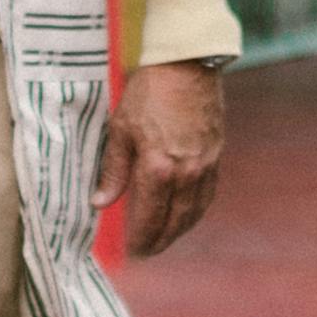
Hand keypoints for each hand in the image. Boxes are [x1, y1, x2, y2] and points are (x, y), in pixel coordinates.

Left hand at [100, 60, 229, 258]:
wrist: (188, 64)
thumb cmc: (149, 91)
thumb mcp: (120, 129)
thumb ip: (113, 170)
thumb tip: (100, 202)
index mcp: (158, 168)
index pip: (149, 218)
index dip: (141, 239)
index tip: (133, 251)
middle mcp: (186, 173)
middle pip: (175, 221)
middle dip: (160, 241)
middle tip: (147, 252)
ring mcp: (205, 165)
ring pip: (194, 211)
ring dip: (179, 230)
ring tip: (165, 238)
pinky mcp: (216, 155)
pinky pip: (208, 194)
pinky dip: (196, 210)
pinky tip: (187, 213)